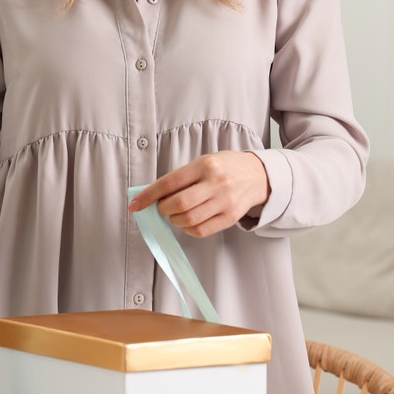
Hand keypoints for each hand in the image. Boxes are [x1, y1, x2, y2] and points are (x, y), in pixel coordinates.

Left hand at [127, 151, 269, 237]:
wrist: (258, 175)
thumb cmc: (225, 167)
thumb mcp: (204, 162)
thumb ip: (182, 178)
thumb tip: (154, 196)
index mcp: (205, 165)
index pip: (170, 182)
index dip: (149, 195)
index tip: (135, 205)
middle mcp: (216, 183)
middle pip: (179, 204)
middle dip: (163, 209)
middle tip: (162, 208)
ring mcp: (225, 201)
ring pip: (189, 219)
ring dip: (175, 220)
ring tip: (175, 215)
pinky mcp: (231, 217)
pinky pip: (202, 230)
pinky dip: (188, 229)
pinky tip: (188, 222)